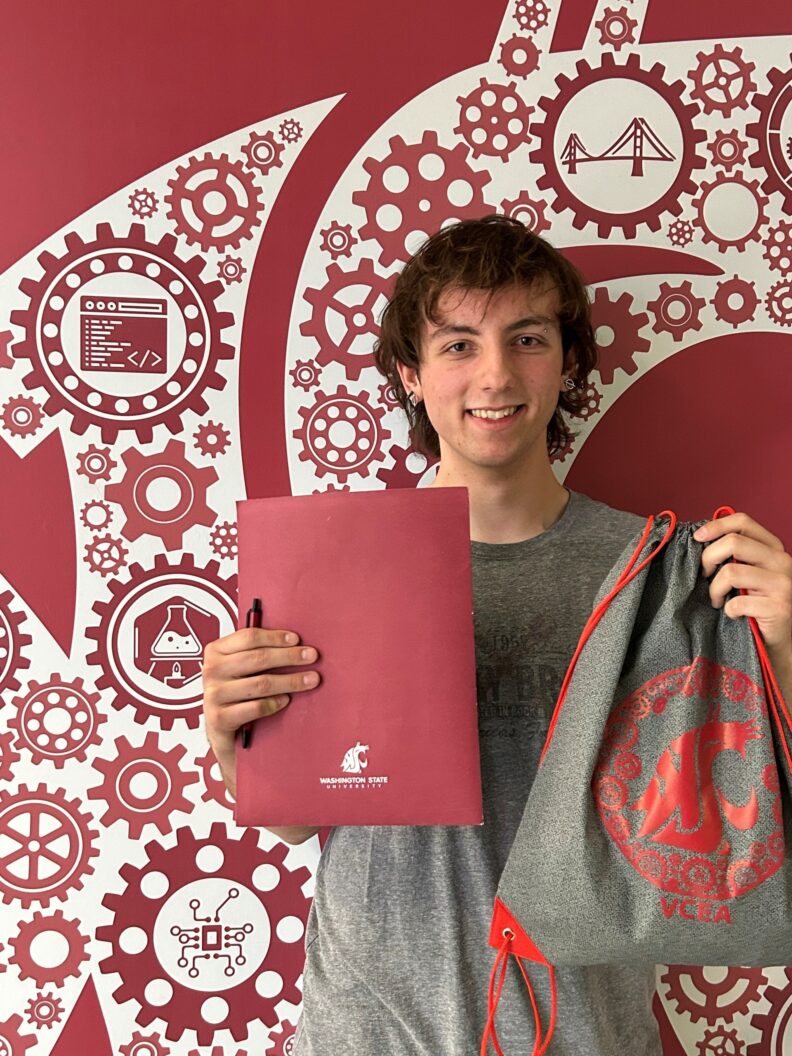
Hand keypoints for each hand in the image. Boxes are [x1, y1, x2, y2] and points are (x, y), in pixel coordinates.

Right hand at [201, 627, 320, 794]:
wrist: (220, 729)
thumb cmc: (235, 693)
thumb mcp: (240, 668)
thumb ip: (257, 652)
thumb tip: (294, 643)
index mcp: (216, 651)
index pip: (249, 637)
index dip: (275, 637)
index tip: (297, 639)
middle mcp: (212, 671)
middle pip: (258, 658)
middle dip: (290, 657)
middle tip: (312, 656)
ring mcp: (214, 695)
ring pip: (261, 683)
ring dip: (290, 681)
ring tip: (310, 680)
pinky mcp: (219, 718)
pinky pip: (255, 707)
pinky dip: (275, 703)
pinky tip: (286, 700)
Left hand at [694, 512, 791, 663]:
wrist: (779, 640)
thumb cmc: (756, 603)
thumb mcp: (748, 572)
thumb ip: (735, 554)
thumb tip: (701, 537)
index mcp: (774, 548)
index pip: (744, 522)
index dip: (716, 526)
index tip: (697, 537)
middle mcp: (782, 561)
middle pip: (734, 542)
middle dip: (708, 558)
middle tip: (704, 575)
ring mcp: (783, 584)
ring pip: (731, 572)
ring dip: (714, 589)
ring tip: (716, 599)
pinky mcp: (779, 607)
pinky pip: (737, 602)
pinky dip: (728, 609)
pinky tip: (733, 614)